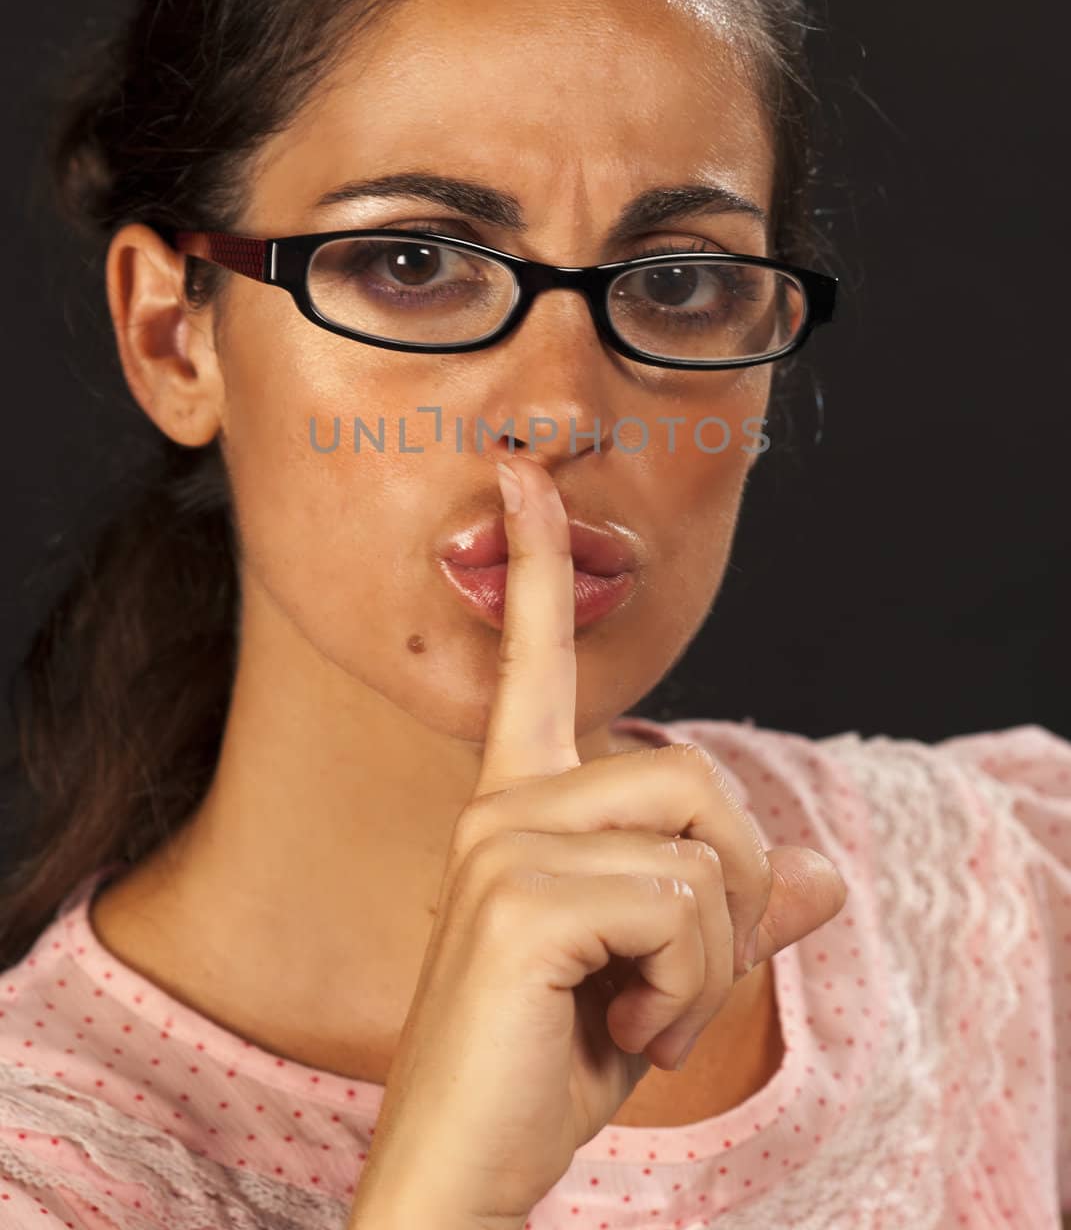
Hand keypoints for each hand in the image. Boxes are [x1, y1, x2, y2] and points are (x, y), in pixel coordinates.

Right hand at [348, 454, 847, 1229]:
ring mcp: (503, 843)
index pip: (534, 661)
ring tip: (641, 1016)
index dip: (538, 564)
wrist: (463, 1166)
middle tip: (671, 989)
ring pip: (702, 845)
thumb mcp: (659, 979)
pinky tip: (625, 1032)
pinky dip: (689, 991)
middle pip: (698, 777)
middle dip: (729, 894)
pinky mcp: (521, 896)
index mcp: (520, 805)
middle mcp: (503, 806)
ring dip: (709, 955)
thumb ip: (731, 911)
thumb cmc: (547, 1064)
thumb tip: (825, 872)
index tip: (525, 476)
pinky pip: (683, 909)